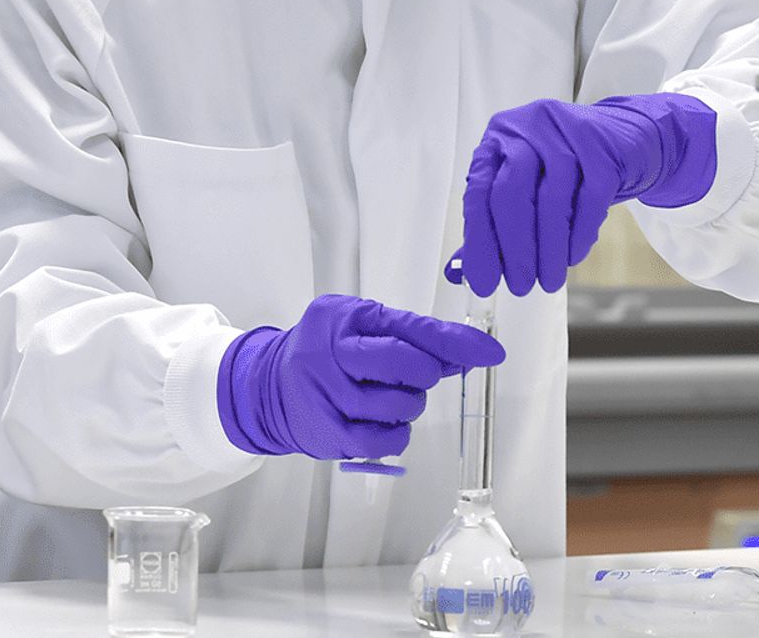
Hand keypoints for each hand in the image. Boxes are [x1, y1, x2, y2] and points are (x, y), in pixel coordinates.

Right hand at [217, 294, 505, 460]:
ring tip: (389, 396)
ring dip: (409, 404)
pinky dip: (397, 433)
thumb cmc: (327, 351)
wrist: (268, 387)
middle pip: (406, 365)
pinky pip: (385, 440)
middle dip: (424, 373)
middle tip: (412, 374)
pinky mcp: (327, 434)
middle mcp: (331, 353)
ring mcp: (326, 396)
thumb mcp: (360, 324)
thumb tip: (466, 352)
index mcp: (343, 318)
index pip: (409, 328)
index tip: (490, 352)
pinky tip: (384, 422)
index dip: (454, 342)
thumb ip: (410, 334)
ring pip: (400, 405)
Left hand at [458, 92, 716, 296]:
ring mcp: (566, 134)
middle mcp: (528, 129)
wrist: (623, 137)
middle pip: (511, 194)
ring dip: (548, 249)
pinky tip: (572, 257)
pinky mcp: (603, 149)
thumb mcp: (525, 184)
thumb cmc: (565, 168)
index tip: (484, 282)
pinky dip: (578, 235)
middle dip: (514, 249)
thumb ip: (493, 221)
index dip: (479, 241)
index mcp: (499, 139)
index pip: (479, 193)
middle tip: (519, 286)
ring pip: (551, 200)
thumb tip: (463, 270)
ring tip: (548, 281)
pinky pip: (589, 200)